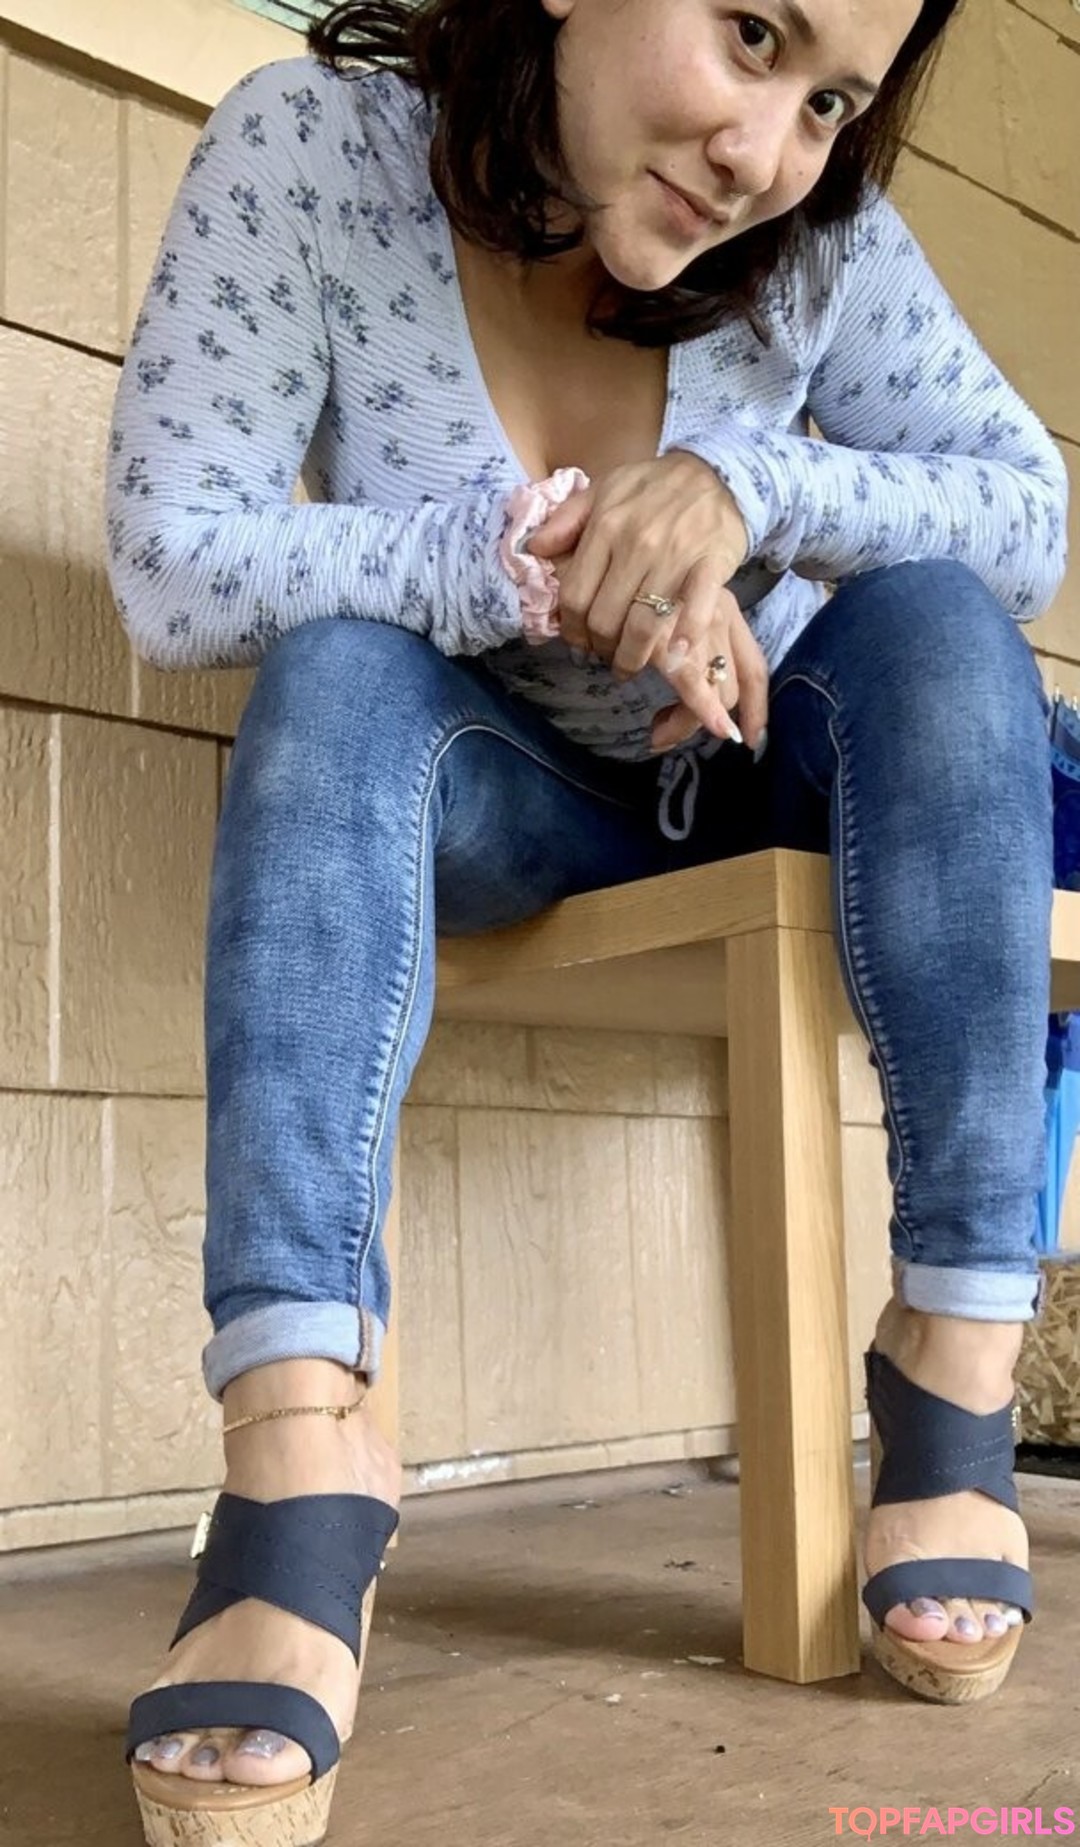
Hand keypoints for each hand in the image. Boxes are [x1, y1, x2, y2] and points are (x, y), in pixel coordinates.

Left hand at [528, 453, 765, 750]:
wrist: (717, 471)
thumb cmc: (654, 485)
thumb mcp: (604, 488)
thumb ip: (566, 519)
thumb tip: (535, 549)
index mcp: (606, 526)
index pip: (575, 596)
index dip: (572, 630)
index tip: (579, 643)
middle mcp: (637, 544)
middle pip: (605, 619)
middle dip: (601, 649)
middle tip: (605, 657)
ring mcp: (675, 557)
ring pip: (643, 626)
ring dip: (632, 658)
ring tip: (629, 667)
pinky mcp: (710, 566)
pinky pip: (696, 611)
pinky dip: (685, 639)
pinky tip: (674, 657)